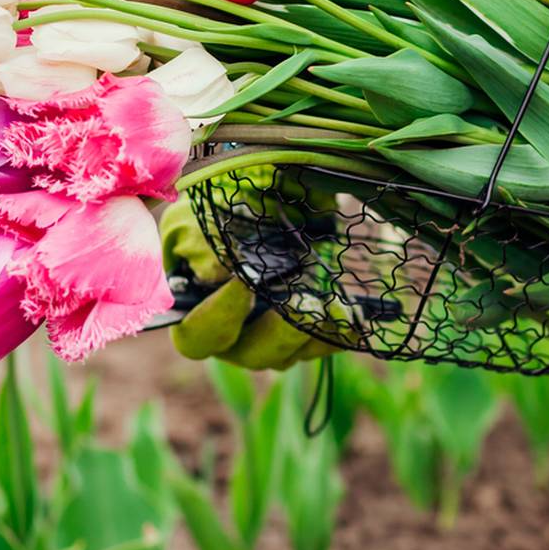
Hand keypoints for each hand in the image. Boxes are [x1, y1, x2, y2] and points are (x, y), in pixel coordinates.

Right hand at [158, 197, 338, 369]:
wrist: (263, 195)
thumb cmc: (218, 208)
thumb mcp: (196, 217)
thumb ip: (199, 243)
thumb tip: (215, 273)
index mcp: (194, 311)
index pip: (199, 336)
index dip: (220, 316)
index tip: (243, 282)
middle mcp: (232, 334)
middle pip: (252, 354)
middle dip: (280, 332)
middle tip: (303, 304)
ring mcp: (271, 336)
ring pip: (291, 353)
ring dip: (314, 332)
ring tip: (335, 306)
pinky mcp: (305, 329)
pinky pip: (323, 343)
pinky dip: (339, 330)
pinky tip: (354, 315)